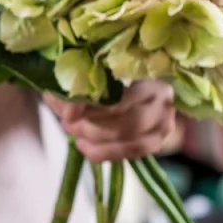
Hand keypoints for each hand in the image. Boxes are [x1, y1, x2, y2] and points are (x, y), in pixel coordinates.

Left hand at [46, 80, 176, 162]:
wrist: (132, 97)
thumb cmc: (104, 83)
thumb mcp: (87, 79)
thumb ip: (73, 87)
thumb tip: (59, 99)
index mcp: (144, 69)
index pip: (120, 89)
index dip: (91, 103)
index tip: (67, 113)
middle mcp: (161, 93)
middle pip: (126, 115)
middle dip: (91, 125)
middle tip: (68, 125)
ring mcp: (164, 118)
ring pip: (129, 135)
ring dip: (95, 140)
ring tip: (75, 135)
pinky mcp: (158, 139)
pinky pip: (131, 151)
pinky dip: (104, 152)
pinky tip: (85, 146)